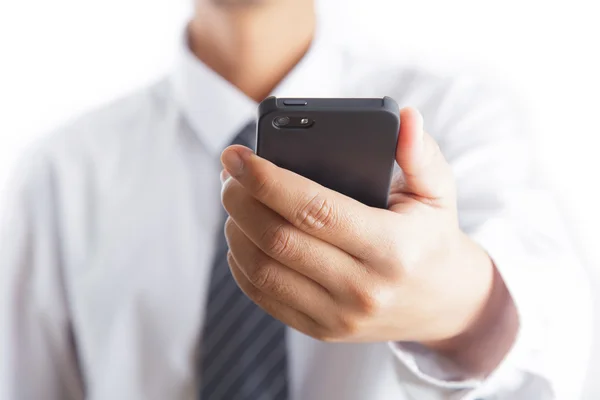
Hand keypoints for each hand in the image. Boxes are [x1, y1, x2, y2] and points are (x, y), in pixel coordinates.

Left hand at [221, 108, 516, 374]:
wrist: (444, 304)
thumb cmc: (432, 238)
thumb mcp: (438, 193)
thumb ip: (421, 154)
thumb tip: (404, 116)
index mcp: (392, 248)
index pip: (315, 210)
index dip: (268, 180)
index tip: (237, 157)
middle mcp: (363, 289)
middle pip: (279, 240)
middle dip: (241, 200)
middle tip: (228, 173)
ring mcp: (339, 316)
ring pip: (263, 271)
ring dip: (235, 230)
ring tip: (234, 200)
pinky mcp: (322, 330)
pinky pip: (265, 297)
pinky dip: (241, 263)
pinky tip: (241, 236)